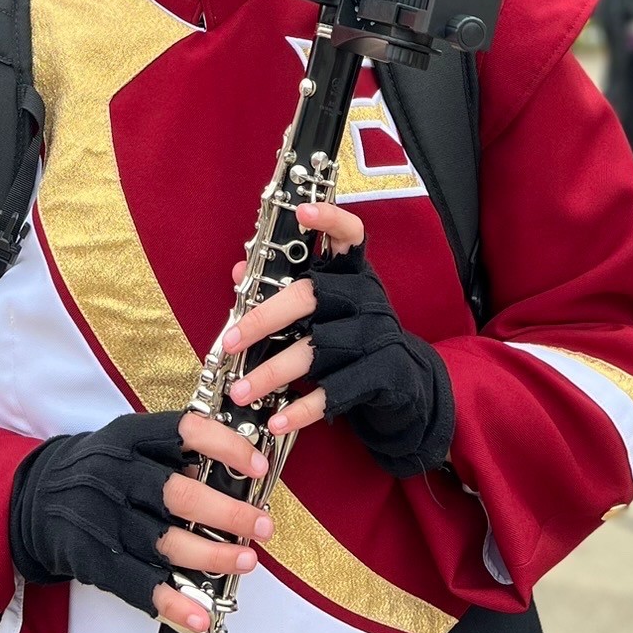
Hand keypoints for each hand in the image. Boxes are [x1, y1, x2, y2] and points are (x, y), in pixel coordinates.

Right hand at [7, 409, 275, 632]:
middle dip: (229, 513)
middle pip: (179, 494)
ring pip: (165, 543)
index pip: (183, 431)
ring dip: (212, 556)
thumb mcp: (128, 442)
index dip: (226, 446)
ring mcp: (103, 519)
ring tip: (246, 561)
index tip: (259, 466)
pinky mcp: (94, 560)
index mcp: (128, 436)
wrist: (36, 501)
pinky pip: (138, 585)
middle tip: (263, 525)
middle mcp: (115, 475)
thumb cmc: (99, 469)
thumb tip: (234, 469)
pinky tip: (201, 614)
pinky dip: (173, 602)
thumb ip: (172, 451)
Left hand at [222, 204, 455, 476]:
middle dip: (263, 318)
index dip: (329, 219)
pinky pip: (336, 392)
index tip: (302, 211)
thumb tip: (238, 272)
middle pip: (310, 296)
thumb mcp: (322, 310)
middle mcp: (367, 297)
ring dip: (272, 373)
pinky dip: (301, 410)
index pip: (350, 234)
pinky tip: (275, 421)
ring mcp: (378, 335)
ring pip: (316, 350)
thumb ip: (280, 289)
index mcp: (352, 273)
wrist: (403, 386)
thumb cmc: (349, 337)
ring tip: (238, 392)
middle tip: (229, 342)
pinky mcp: (384, 374)